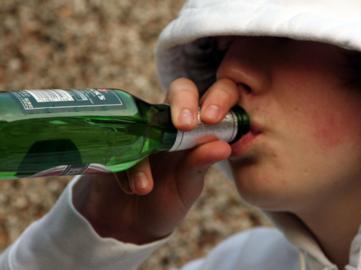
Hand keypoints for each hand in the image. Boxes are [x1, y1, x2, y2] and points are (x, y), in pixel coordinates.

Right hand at [74, 78, 239, 243]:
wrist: (131, 221)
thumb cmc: (167, 198)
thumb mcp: (187, 185)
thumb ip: (200, 164)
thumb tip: (224, 146)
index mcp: (196, 130)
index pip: (211, 99)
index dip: (217, 99)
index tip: (213, 119)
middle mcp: (171, 121)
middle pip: (181, 91)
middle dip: (184, 102)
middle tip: (184, 125)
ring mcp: (143, 126)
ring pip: (148, 115)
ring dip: (147, 153)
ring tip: (145, 188)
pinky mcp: (114, 139)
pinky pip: (118, 139)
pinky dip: (124, 167)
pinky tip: (130, 187)